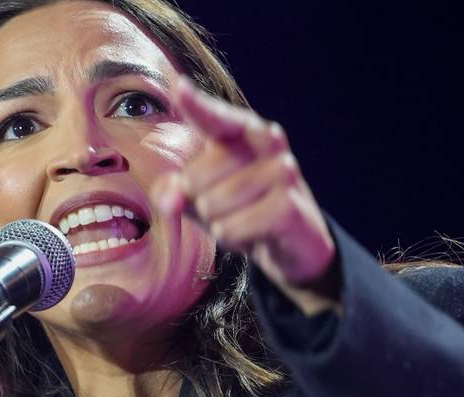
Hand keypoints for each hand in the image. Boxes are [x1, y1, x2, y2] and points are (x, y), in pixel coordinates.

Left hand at [152, 78, 338, 313]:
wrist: (294, 244)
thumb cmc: (243, 210)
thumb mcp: (201, 197)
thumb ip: (174, 192)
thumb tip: (169, 201)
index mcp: (243, 130)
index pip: (214, 117)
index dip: (195, 105)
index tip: (178, 86)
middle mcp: (267, 142)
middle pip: (195, 177)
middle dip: (198, 203)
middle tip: (226, 208)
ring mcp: (283, 171)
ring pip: (214, 205)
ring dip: (218, 224)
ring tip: (243, 220)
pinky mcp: (290, 206)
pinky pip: (233, 227)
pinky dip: (234, 238)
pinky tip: (254, 235)